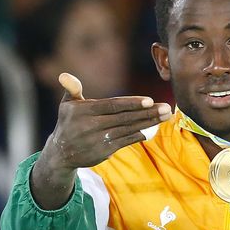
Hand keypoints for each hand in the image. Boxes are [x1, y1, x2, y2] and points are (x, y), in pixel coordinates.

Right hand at [44, 89, 171, 171]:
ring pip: (128, 129)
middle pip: (125, 117)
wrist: (61, 153)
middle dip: (148, 113)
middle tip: (167, 108)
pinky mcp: (104, 151)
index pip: (112, 105)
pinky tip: (151, 128)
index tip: (150, 100)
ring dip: (149, 123)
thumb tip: (64, 75)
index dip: (132, 103)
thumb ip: (73, 89)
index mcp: (84, 111)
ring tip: (165, 116)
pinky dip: (139, 134)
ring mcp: (98, 140)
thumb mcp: (67, 105)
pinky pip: (126, 141)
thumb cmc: (68, 123)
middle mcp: (91, 126)